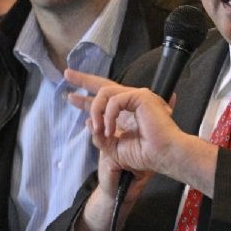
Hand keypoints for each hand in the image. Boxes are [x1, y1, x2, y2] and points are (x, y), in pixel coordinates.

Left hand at [64, 69, 217, 193]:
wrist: (162, 156)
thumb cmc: (145, 155)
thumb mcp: (114, 149)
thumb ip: (100, 137)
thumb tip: (89, 123)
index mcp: (126, 115)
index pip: (104, 101)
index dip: (87, 99)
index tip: (72, 97)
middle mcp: (131, 103)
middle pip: (104, 85)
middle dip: (84, 80)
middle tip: (67, 74)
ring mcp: (137, 97)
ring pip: (105, 92)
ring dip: (96, 110)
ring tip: (97, 128)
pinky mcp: (141, 96)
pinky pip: (114, 100)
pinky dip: (108, 115)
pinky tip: (110, 129)